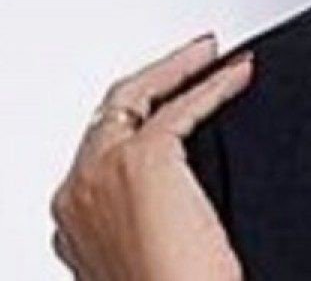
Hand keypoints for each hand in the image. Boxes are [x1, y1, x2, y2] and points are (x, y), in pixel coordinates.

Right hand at [50, 35, 252, 280]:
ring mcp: (101, 173)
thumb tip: (177, 210)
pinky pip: (180, 106)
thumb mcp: (147, 253)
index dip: (134, 119)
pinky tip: (237, 74)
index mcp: (73, 220)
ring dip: (176, 70)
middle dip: (151, 81)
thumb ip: (144, 223)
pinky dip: (212, 84)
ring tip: (210, 56)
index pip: (99, 151)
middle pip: (110, 115)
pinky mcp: (142, 161)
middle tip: (190, 60)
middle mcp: (76, 193)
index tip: (165, 103)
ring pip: (133, 97)